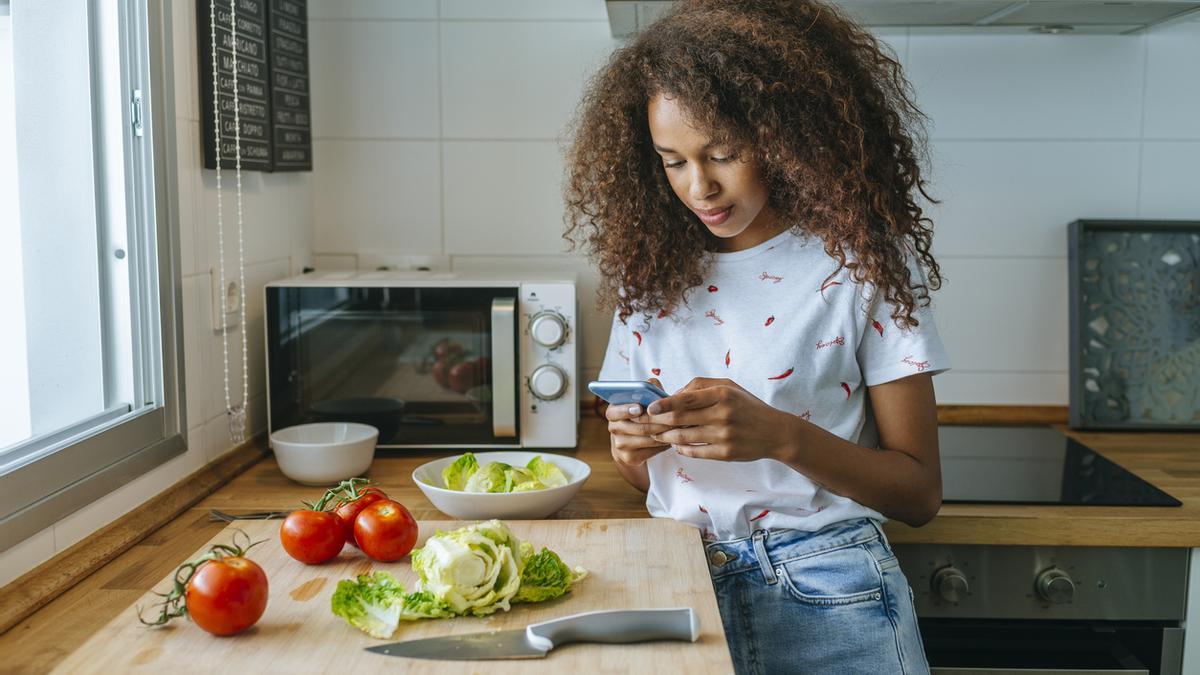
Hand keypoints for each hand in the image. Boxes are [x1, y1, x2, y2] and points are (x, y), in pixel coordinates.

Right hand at [605, 378, 674, 465]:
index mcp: (613, 411)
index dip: (627, 409)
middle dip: (659, 421)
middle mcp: (613, 428)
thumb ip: (647, 389)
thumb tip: (653, 384)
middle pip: (638, 425)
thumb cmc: (640, 415)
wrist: (630, 445)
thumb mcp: (641, 400)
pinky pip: (651, 450)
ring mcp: (620, 444)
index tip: (639, 408)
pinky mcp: (629, 457)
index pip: (616, 410)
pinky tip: (674, 438)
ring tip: (680, 427)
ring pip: (648, 438)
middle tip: (676, 418)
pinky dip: (664, 444)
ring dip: (666, 432)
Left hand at [646, 377, 799, 461]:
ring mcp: (724, 436)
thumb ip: (700, 386)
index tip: (649, 407)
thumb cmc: (747, 406)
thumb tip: (673, 395)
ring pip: (683, 437)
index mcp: (722, 395)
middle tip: (643, 422)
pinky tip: (674, 445)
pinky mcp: (725, 454)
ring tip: (655, 434)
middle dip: (657, 422)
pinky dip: (681, 449)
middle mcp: (722, 415)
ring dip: (665, 437)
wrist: (775, 432)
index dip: (664, 404)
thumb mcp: (729, 387)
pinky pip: (695, 452)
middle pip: (680, 419)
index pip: (686, 399)